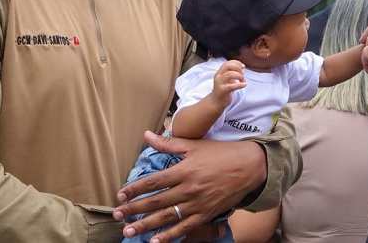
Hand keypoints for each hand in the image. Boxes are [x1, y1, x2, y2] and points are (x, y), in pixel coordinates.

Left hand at [114, 130, 266, 242]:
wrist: (250, 166)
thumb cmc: (222, 153)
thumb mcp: (196, 145)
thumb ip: (169, 143)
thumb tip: (147, 135)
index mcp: (185, 170)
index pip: (154, 181)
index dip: (134, 189)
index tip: (120, 194)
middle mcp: (189, 188)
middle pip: (156, 201)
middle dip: (134, 209)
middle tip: (117, 215)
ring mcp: (198, 203)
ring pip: (167, 217)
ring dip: (146, 225)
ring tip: (129, 231)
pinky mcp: (206, 214)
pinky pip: (185, 227)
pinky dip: (169, 236)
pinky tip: (155, 241)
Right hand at [210, 60, 246, 107]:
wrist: (216, 101)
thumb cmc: (223, 89)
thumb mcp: (226, 79)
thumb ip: (232, 73)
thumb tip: (242, 69)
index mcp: (219, 72)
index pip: (227, 63)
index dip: (236, 63)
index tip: (243, 66)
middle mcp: (218, 76)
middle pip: (228, 66)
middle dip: (237, 67)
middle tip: (243, 73)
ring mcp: (220, 83)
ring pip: (229, 74)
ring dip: (239, 76)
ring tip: (243, 80)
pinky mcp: (223, 91)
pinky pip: (232, 86)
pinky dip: (240, 84)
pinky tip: (244, 85)